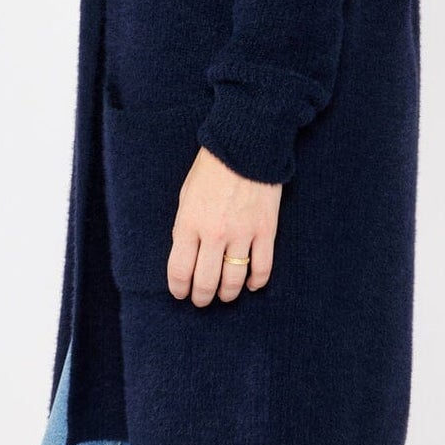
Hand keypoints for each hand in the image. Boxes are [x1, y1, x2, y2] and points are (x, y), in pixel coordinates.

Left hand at [168, 145, 281, 305]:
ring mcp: (242, 233)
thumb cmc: (211, 169)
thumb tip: (188, 256)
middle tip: (201, 299)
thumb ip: (185, 227)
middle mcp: (214, 234)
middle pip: (206, 282)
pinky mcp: (265, 230)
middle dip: (201, 297)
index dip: (179, 289)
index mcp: (189, 223)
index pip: (180, 271)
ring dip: (227, 293)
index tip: (181, 293)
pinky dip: (256, 282)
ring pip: (233, 280)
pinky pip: (262, 267)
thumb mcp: (186, 196)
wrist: (246, 146)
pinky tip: (251, 285)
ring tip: (224, 295)